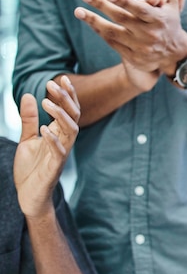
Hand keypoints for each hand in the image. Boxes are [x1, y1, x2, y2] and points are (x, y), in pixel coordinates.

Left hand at [14, 76, 80, 218]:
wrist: (29, 195)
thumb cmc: (31, 168)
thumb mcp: (26, 139)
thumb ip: (29, 119)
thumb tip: (31, 95)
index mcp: (59, 135)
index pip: (69, 111)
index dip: (68, 95)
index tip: (62, 78)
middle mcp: (64, 143)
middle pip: (73, 117)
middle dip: (65, 100)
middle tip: (52, 84)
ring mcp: (60, 155)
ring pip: (70, 132)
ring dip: (60, 116)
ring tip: (48, 103)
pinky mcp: (54, 168)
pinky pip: (59, 153)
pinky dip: (53, 140)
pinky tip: (44, 129)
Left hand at [74, 0, 186, 76]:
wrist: (174, 54)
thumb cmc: (169, 24)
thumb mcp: (172, 7)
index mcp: (158, 20)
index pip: (140, 10)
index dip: (124, 2)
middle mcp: (150, 35)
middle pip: (122, 19)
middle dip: (102, 6)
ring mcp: (141, 48)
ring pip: (113, 33)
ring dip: (94, 21)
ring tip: (79, 11)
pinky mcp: (134, 58)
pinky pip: (113, 43)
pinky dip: (101, 33)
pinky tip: (91, 23)